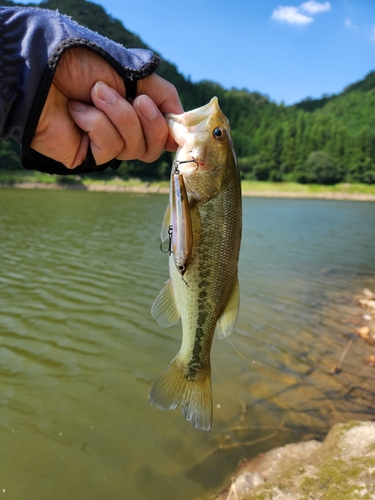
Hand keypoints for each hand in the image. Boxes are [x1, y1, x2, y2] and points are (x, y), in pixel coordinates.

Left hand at [31, 47, 182, 168]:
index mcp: (137, 110)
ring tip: (95, 94)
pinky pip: (110, 148)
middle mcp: (124, 130)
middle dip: (150, 122)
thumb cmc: (83, 63)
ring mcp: (107, 144)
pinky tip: (77, 110)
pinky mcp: (89, 156)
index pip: (166, 133)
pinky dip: (96, 123)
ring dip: (118, 115)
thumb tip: (182, 125)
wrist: (42, 69)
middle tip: (136, 99)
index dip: (173, 131)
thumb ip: (162, 95)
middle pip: (155, 147)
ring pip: (135, 148)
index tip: (179, 126)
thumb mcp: (133, 72)